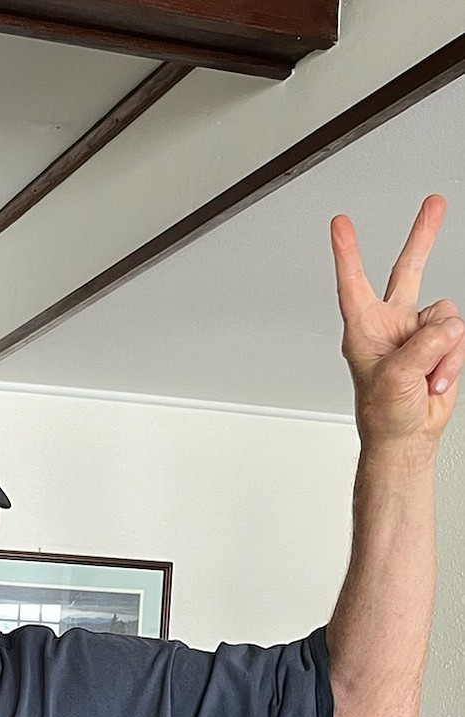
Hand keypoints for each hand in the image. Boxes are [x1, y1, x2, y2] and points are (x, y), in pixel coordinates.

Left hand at [332, 196, 463, 452]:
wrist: (406, 436)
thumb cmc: (384, 413)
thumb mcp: (394, 377)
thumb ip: (422, 345)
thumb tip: (448, 326)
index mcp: (364, 328)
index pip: (353, 283)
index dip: (347, 252)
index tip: (339, 224)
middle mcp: (391, 323)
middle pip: (407, 269)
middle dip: (423, 236)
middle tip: (434, 204)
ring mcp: (418, 332)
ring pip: (446, 315)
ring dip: (441, 350)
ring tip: (424, 377)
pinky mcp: (441, 343)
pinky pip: (458, 337)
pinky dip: (451, 362)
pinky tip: (435, 380)